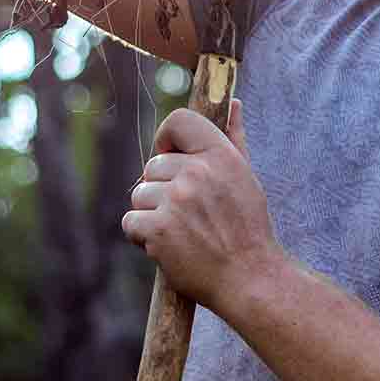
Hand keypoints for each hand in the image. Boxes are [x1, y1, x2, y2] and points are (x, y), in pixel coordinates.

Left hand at [122, 100, 281, 307]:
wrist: (249, 278)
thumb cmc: (247, 227)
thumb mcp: (245, 176)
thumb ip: (234, 137)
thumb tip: (232, 103)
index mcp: (220, 155)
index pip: (178, 121)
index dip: (166, 139)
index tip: (171, 158)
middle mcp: (198, 172)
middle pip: (152, 166)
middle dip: (161, 189)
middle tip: (186, 213)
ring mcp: (176, 201)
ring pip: (139, 195)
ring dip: (151, 215)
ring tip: (180, 231)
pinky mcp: (159, 230)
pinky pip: (130, 222)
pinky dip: (141, 237)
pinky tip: (167, 246)